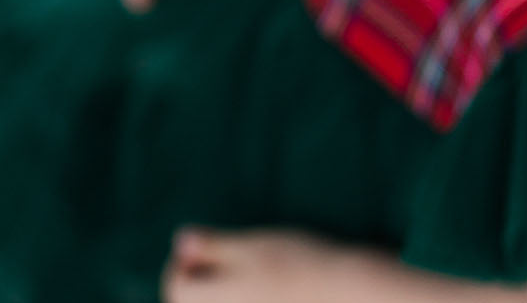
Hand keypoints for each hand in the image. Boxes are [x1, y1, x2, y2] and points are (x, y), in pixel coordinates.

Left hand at [161, 225, 356, 301]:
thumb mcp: (249, 245)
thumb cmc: (293, 263)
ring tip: (241, 274)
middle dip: (197, 282)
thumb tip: (179, 240)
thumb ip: (211, 246)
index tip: (201, 244)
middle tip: (219, 257)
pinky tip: (258, 290)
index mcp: (211, 302)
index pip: (175, 288)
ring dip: (218, 293)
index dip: (180, 262)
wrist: (340, 292)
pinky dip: (239, 299)